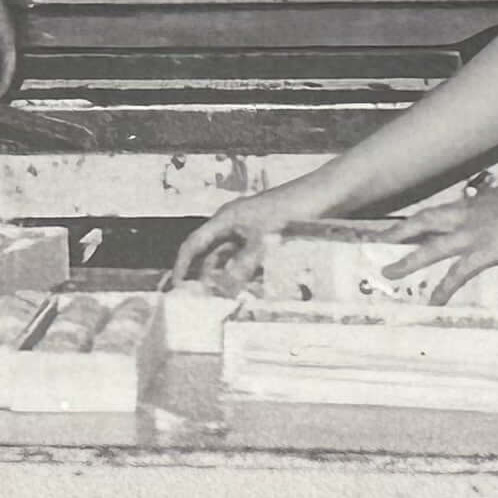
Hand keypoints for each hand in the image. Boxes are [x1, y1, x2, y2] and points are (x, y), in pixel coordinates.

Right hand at [171, 175, 343, 288]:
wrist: (321, 197)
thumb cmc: (290, 210)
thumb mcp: (264, 240)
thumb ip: (244, 265)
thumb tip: (224, 288)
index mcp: (225, 219)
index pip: (194, 244)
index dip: (182, 266)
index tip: (176, 287)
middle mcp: (233, 224)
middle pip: (210, 254)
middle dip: (205, 277)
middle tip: (203, 301)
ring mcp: (249, 231)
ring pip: (230, 259)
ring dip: (227, 278)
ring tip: (225, 299)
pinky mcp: (264, 237)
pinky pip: (247, 260)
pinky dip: (245, 274)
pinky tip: (249, 289)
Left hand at [381, 167, 497, 304]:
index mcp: (476, 202)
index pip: (440, 211)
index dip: (421, 220)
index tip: (404, 226)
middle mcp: (468, 214)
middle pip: (424, 221)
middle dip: (400, 231)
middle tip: (380, 240)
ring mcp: (475, 232)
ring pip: (431, 247)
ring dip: (409, 260)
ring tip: (389, 272)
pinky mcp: (487, 249)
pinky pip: (459, 272)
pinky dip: (445, 287)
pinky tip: (434, 301)